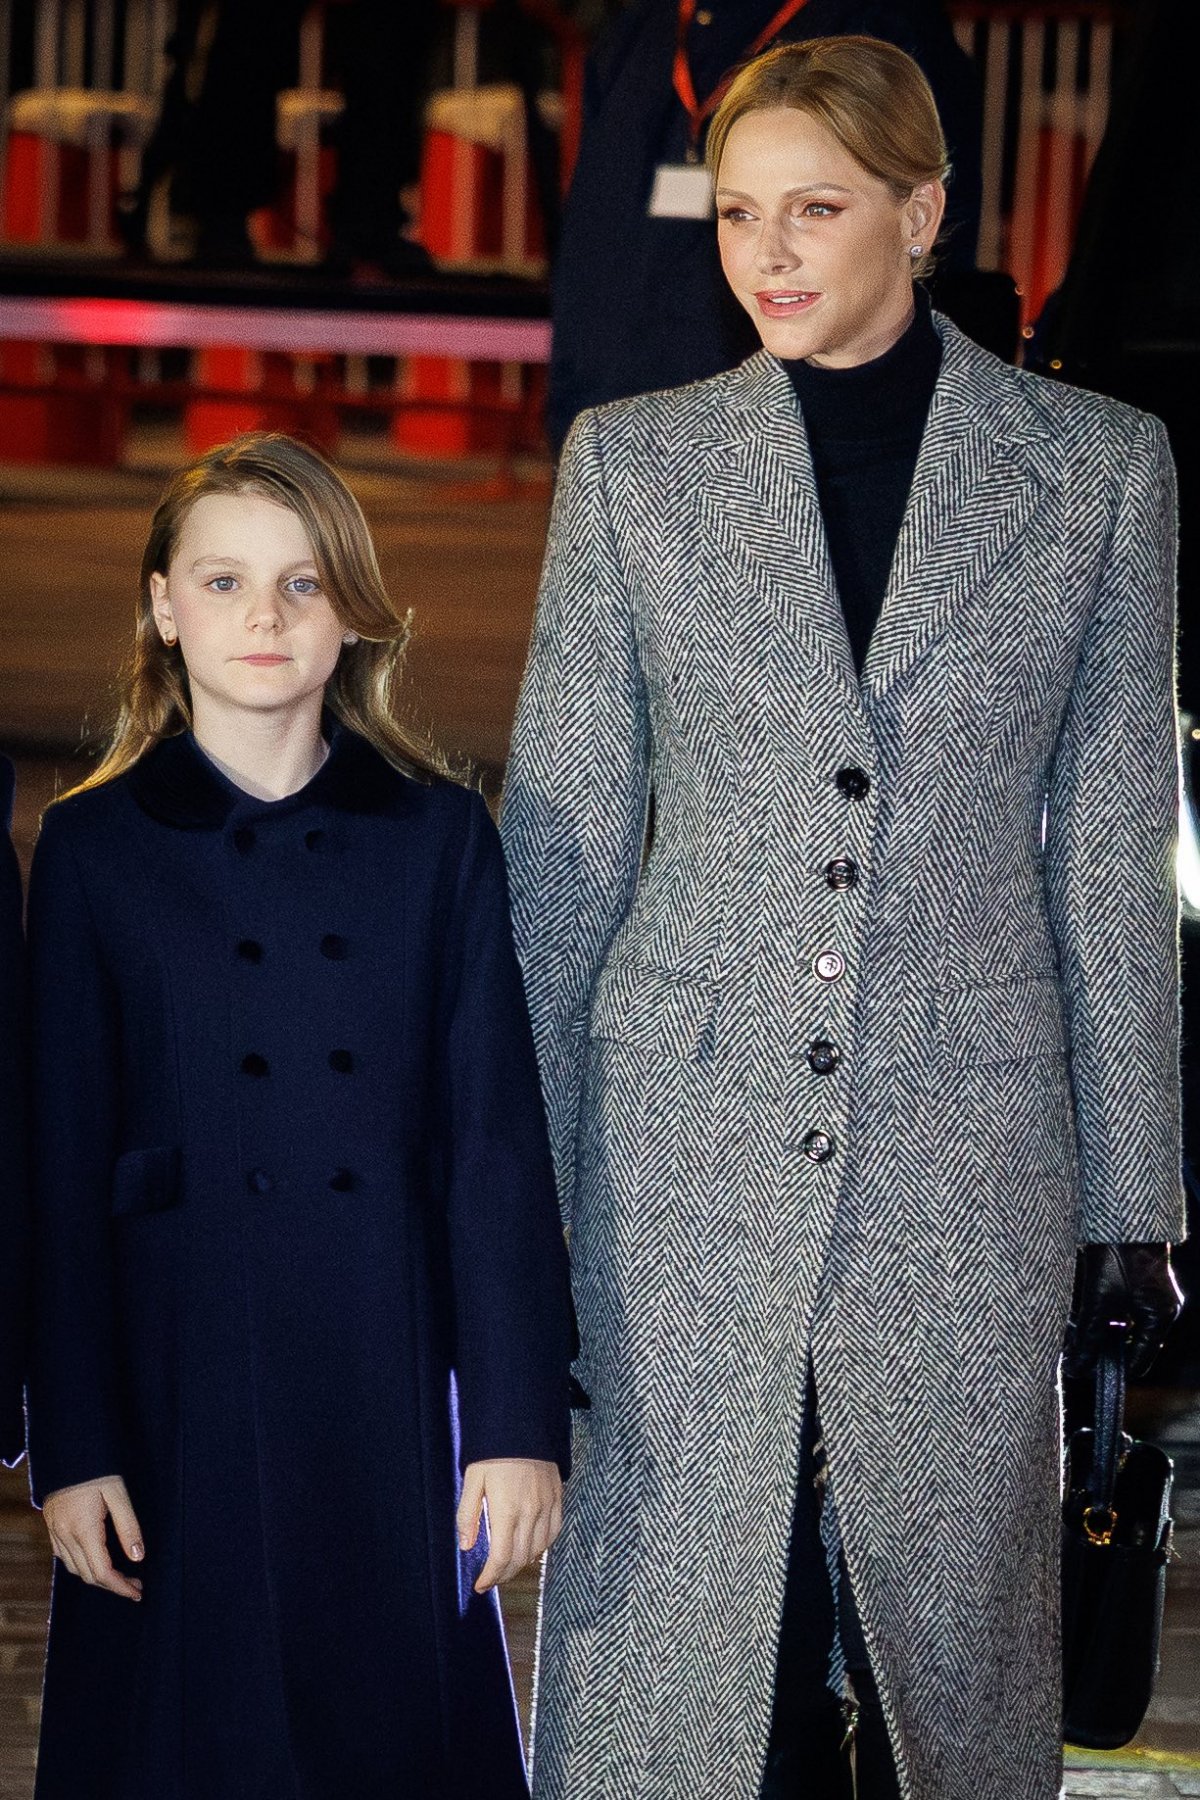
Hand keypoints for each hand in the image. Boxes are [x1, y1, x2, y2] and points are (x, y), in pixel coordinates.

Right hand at [43, 1475, 144, 1600]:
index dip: (120, 1587)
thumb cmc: (96, 1468)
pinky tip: (97, 1560)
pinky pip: (65, 1557)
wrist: (67, 1450)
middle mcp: (65, 1536)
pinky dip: (82, 1565)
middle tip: (135, 1585)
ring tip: (121, 1576)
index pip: (102, 1572)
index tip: (137, 1592)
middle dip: (112, 1585)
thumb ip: (128, 1526)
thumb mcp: (118, 1493)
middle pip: (88, 1575)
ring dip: (97, 1577)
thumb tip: (138, 1557)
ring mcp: (55, 1533)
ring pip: (75, 1569)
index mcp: (82, 1529)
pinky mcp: (52, 1527)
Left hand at [457, 1458, 562, 1593]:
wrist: (523, 1425)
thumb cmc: (493, 1452)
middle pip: (520, 1560)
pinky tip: (530, 1548)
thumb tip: (466, 1546)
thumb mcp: (472, 1480)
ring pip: (538, 1550)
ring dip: (521, 1564)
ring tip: (507, 1566)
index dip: (490, 1577)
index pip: (501, 1558)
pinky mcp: (557, 1498)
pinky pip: (554, 1533)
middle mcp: (530, 1513)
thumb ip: (468, 1515)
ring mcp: (547, 1506)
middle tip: (490, 1579)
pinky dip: (542, 1547)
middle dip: (503, 1575)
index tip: (480, 1585)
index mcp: (507, 1511)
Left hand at [1064, 1243, 1183, 1378]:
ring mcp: (1147, 1293)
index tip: (1083, 1370)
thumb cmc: (1116, 1252)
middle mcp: (1159, 1307)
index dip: (1110, 1368)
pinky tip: (1074, 1311)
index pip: (1139, 1360)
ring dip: (1095, 1329)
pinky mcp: (1132, 1279)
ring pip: (1118, 1324)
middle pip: (1128, 1342)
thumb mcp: (1099, 1298)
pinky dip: (1096, 1312)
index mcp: (1160, 1316)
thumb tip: (1077, 1366)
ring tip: (1069, 1332)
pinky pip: (1114, 1306)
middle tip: (1072, 1351)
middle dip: (1099, 1347)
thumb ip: (1089, 1335)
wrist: (1117, 1211)